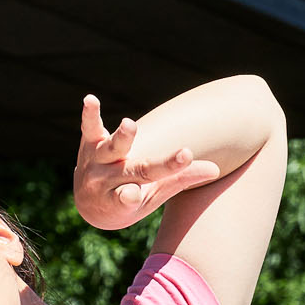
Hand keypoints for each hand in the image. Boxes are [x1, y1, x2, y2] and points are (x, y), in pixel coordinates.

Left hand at [72, 96, 219, 231]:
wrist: (90, 204)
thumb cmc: (130, 198)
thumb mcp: (154, 194)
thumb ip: (181, 179)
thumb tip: (215, 169)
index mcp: (128, 199)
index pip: (154, 181)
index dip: (171, 169)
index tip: (189, 156)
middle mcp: (111, 180)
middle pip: (137, 170)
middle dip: (161, 164)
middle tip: (184, 154)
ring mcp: (97, 162)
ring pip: (111, 149)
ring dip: (122, 138)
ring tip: (131, 125)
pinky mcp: (89, 143)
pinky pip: (89, 128)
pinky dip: (90, 114)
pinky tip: (91, 100)